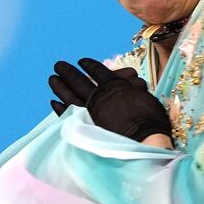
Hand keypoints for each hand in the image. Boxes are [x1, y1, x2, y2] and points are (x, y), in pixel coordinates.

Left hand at [49, 57, 173, 142]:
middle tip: (58, 65)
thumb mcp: (146, 98)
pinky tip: (53, 102)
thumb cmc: (151, 121)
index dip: (89, 65)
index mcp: (114, 85)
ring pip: (68, 94)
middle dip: (67, 71)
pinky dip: (59, 108)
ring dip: (58, 85)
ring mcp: (88, 111)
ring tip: (52, 78)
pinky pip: (66, 115)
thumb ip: (134, 89)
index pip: (97, 71)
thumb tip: (132, 83)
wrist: (144, 142)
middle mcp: (98, 96)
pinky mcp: (84, 127)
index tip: (82, 61)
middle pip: (77, 79)